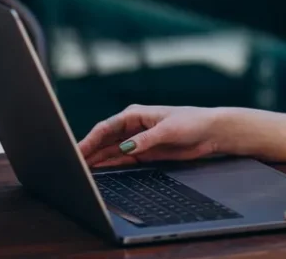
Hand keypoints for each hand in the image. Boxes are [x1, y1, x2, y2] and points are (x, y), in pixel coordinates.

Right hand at [77, 105, 225, 167]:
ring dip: (98, 159)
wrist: (211, 132)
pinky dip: (112, 164)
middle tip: (74, 165)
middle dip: (90, 151)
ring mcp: (138, 140)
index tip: (77, 151)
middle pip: (105, 140)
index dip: (89, 140)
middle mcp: (133, 126)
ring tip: (82, 171)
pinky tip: (101, 171)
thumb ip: (146, 139)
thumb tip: (126, 148)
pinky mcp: (146, 152)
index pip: (106, 128)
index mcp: (135, 114)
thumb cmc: (192, 122)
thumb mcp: (168, 130)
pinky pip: (124, 159)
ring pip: (112, 151)